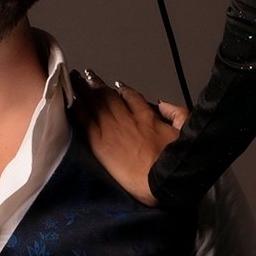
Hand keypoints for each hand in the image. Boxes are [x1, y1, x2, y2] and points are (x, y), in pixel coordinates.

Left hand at [71, 71, 183, 206]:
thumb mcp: (185, 132)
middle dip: (96, 84)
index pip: (131, 97)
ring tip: (74, 80)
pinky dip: (77, 108)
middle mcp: (127, 120)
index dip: (121, 89)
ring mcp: (112, 130)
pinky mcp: (100, 143)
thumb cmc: (174, 164)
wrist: (161, 181)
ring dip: (83, 89)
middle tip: (86, 75)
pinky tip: (70, 101)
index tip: (115, 84)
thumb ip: (177, 113)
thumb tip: (164, 104)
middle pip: (108, 96)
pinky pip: (85, 120)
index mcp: (147, 117)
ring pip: (94, 103)